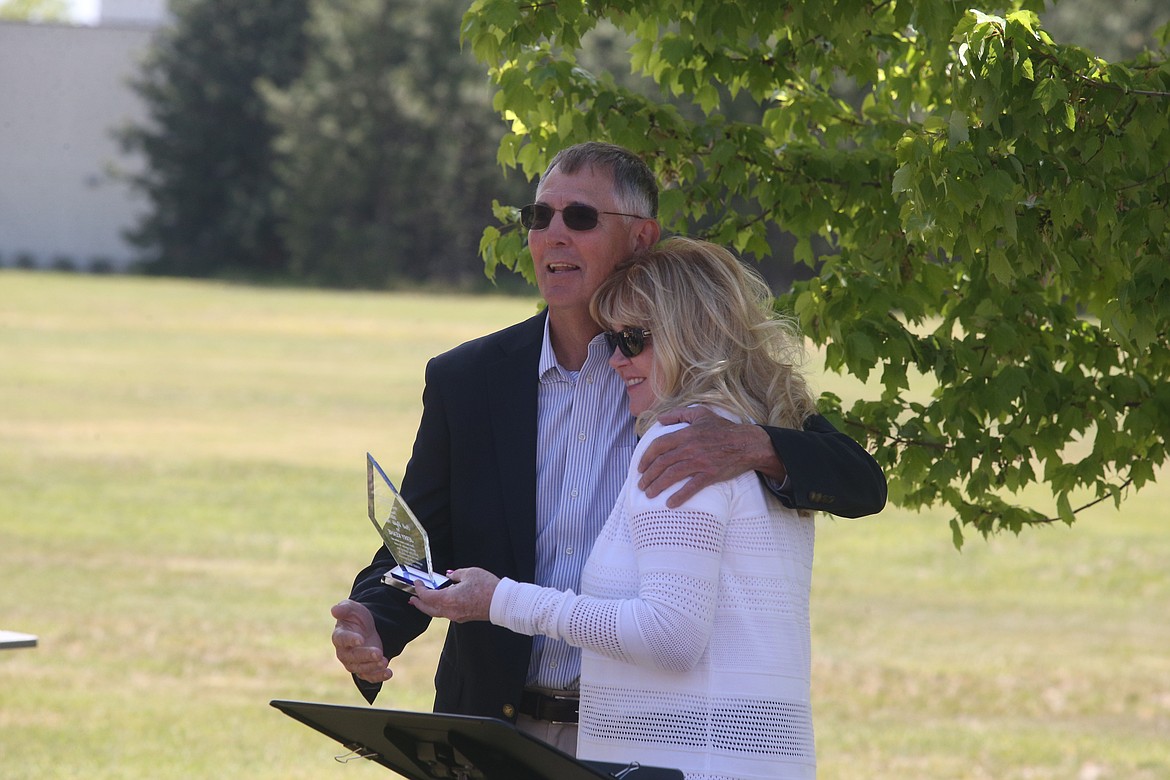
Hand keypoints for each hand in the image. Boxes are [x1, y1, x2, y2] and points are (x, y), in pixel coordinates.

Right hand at [331, 599, 392, 683]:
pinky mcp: (364, 669)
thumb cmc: (355, 617)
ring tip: (385, 661)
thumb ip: (344, 608)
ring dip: (373, 667)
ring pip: (361, 668)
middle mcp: (344, 652)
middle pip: (352, 657)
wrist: (366, 628)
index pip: (342, 639)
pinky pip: (369, 676)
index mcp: (339, 636)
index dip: (351, 640)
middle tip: (378, 653)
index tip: (361, 639)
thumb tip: (334, 610)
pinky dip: (378, 676)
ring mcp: (353, 663)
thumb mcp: (351, 608)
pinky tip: (388, 673)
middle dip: (366, 656)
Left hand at [409, 568, 499, 622]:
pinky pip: (446, 613)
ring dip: (428, 607)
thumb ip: (456, 574)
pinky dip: (439, 608)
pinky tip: (441, 601)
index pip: (427, 596)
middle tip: (412, 599)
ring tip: (423, 601)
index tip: (417, 583)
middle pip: (428, 609)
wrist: (501, 602)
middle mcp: (450, 610)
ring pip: (437, 613)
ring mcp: (456, 616)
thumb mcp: (470, 573)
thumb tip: (449, 575)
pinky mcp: (463, 617)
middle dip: (418, 603)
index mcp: (448, 599)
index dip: (419, 589)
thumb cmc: (487, 587)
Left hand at [637, 406, 784, 507]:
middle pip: (661, 463)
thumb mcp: (701, 414)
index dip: (645, 458)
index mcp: (685, 434)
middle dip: (648, 476)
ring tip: (649, 494)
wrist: (747, 443)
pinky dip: (679, 497)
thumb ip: (678, 414)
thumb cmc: (723, 428)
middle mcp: (689, 448)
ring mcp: (699, 462)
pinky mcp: (710, 475)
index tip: (640, 467)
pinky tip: (670, 504)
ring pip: (671, 475)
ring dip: (657, 486)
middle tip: (641, 485)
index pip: (658, 446)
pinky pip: (691, 488)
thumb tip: (660, 418)